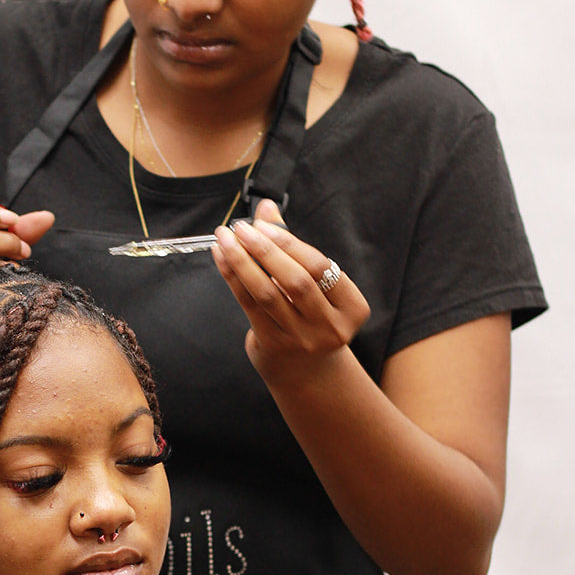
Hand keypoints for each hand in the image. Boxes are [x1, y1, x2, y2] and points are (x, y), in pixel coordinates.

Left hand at [212, 199, 369, 383]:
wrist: (305, 367)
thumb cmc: (310, 312)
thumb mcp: (314, 283)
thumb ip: (292, 245)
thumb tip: (267, 207)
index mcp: (352, 308)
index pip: (320, 267)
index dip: (290, 243)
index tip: (263, 225)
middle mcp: (330, 327)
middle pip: (296, 281)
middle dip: (265, 250)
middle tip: (241, 228)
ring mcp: (302, 340)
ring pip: (268, 294)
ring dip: (242, 262)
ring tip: (225, 239)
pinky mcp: (274, 345)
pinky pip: (249, 305)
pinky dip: (233, 277)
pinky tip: (222, 258)